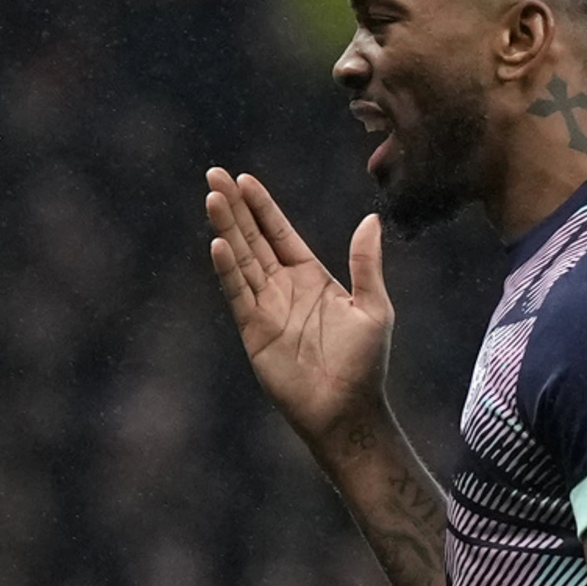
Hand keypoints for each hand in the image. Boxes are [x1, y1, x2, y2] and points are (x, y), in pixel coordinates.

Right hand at [205, 167, 393, 444]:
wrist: (347, 411)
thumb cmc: (366, 364)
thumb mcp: (374, 307)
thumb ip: (366, 264)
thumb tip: (370, 218)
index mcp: (311, 277)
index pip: (279, 232)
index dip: (261, 206)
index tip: (243, 179)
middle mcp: (283, 288)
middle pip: (253, 238)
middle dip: (234, 207)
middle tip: (214, 174)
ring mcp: (266, 308)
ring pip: (241, 259)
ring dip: (227, 229)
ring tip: (211, 198)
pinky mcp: (254, 331)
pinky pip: (238, 294)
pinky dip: (227, 269)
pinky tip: (218, 244)